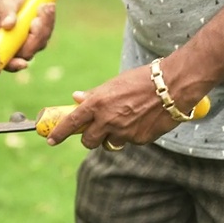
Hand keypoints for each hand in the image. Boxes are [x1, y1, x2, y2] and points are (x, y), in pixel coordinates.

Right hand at [0, 0, 55, 70]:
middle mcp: (9, 44)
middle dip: (35, 37)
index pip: (1, 59)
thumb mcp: (4, 1)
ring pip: (39, 44)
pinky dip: (48, 21)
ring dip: (44, 26)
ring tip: (43, 6)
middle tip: (37, 18)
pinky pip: (46, 34)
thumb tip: (8, 25)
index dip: (12, 64)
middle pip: (25, 54)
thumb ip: (6, 13)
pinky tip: (47, 7)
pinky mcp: (36, 37)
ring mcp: (24, 42)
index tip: (22, 63)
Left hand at [45, 68, 178, 149]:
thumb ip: (94, 95)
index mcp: (98, 103)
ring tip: (125, 121)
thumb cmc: (142, 79)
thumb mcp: (114, 84)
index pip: (72, 122)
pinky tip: (142, 120)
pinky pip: (129, 141)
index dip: (59, 133)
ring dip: (111, 137)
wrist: (172, 86)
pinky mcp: (139, 140)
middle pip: (88, 141)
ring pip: (109, 143)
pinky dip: (131, 134)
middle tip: (95, 131)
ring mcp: (123, 132)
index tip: (51, 140)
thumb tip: (76, 98)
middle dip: (90, 139)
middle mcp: (108, 120)